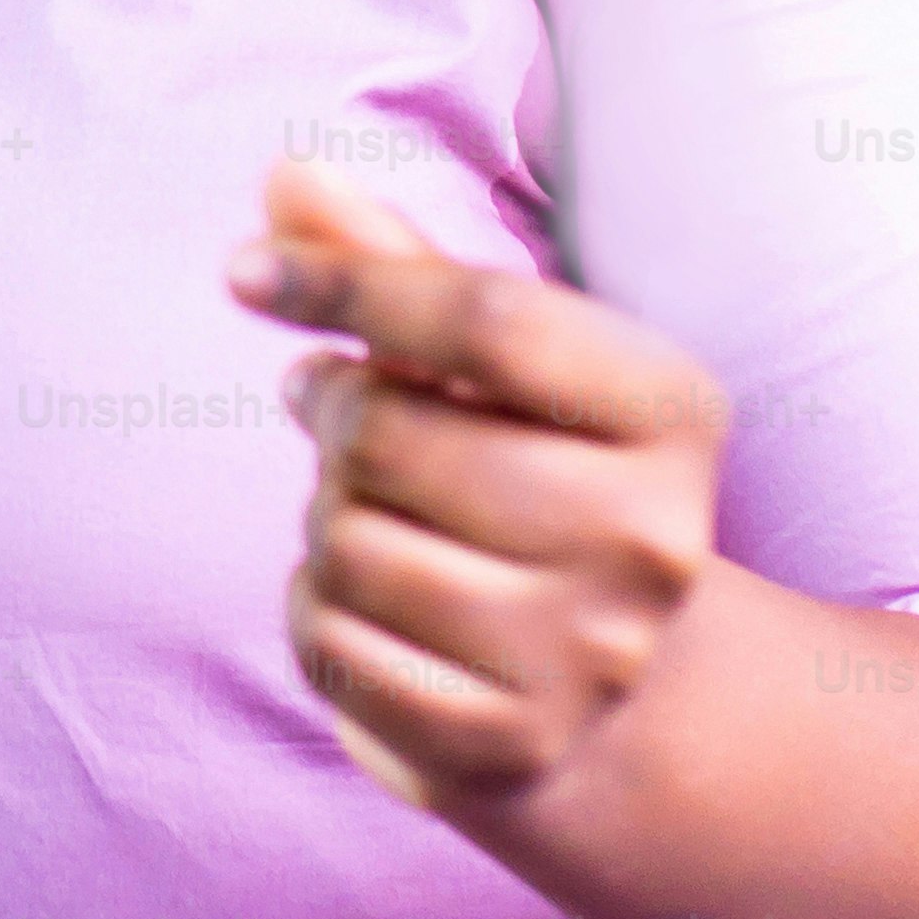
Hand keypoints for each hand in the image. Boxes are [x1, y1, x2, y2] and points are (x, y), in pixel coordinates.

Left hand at [226, 159, 730, 828]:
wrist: (604, 684)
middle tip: (347, 423)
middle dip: (335, 417)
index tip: (245, 271)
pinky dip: (314, 612)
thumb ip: (391, 260)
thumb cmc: (524, 469)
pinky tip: (367, 605)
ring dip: (324, 521)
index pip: (486, 318)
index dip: (344, 280)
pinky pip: (329, 645)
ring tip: (377, 519)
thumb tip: (286, 173)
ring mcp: (588, 653)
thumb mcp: (489, 359)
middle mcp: (654, 537)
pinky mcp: (511, 745)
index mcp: (672, 409)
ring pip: (347, 544)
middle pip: (392, 434)